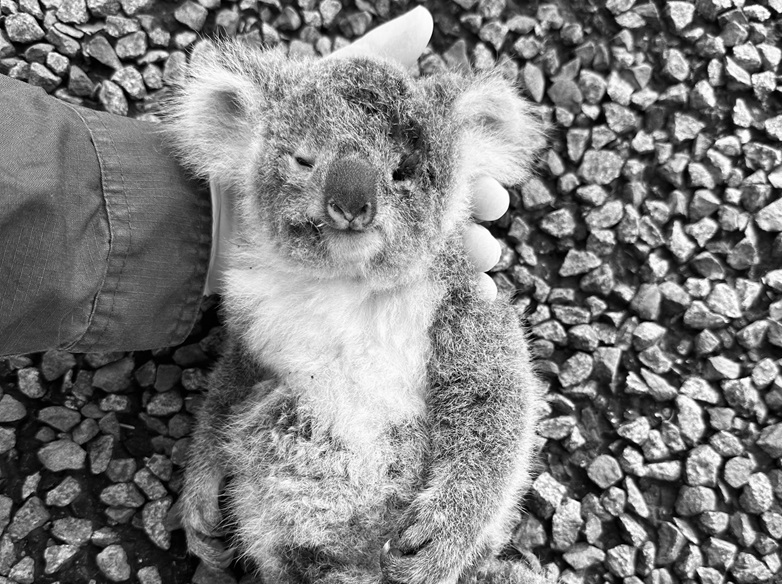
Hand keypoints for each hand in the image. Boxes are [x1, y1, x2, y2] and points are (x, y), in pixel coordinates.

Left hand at [205, 7, 509, 298]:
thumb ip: (378, 56)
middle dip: (477, 217)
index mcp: (395, 162)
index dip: (476, 177)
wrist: (225, 197)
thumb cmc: (277, 137)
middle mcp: (393, 202)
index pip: (449, 170)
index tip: (494, 187)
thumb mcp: (327, 87)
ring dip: (472, 256)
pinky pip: (413, 285)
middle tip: (489, 222)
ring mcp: (380, 240)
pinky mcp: (363, 272)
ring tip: (482, 259)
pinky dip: (453, 292)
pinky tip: (476, 296)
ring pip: (441, 251)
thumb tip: (425, 18)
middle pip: (451, 212)